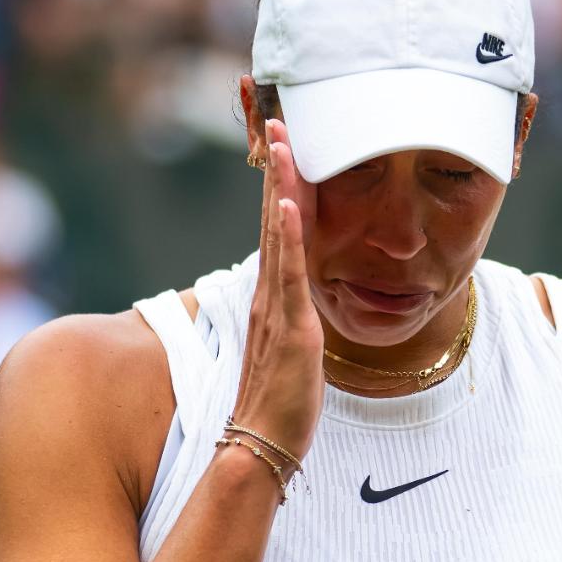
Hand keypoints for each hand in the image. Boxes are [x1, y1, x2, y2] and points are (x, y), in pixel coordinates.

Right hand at [228, 118, 323, 468]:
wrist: (261, 442)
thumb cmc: (280, 401)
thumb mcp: (293, 347)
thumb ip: (292, 318)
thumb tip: (300, 300)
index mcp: (272, 294)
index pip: (278, 227)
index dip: (281, 184)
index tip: (283, 143)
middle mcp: (269, 292)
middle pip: (274, 216)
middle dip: (277, 168)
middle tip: (276, 119)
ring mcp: (277, 306)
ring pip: (279, 233)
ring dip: (282, 185)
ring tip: (282, 143)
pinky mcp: (291, 326)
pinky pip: (289, 273)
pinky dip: (290, 235)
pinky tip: (291, 203)